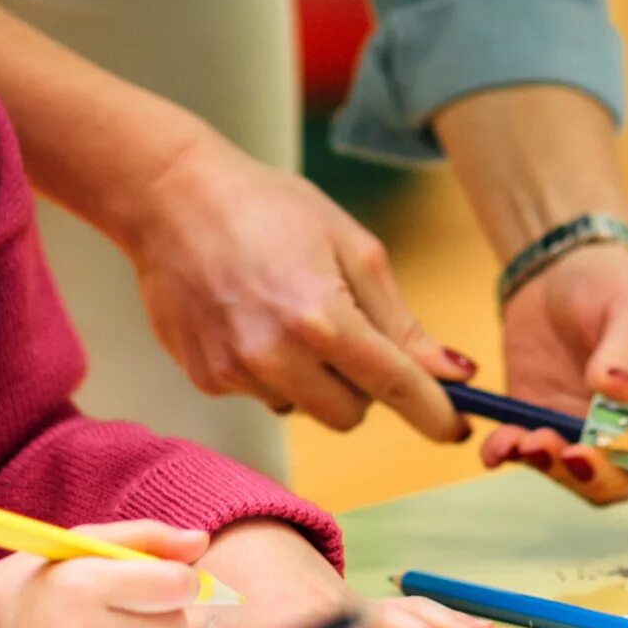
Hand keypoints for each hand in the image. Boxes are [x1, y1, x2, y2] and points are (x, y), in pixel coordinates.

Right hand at [121, 129, 470, 440]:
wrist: (170, 197)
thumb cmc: (267, 207)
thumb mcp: (351, 246)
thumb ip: (401, 320)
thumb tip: (453, 372)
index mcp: (322, 317)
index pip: (395, 387)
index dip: (433, 414)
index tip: (456, 430)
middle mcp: (275, 356)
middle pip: (350, 415)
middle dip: (363, 386)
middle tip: (349, 334)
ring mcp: (234, 372)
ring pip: (304, 408)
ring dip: (312, 379)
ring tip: (287, 313)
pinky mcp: (205, 378)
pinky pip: (261, 393)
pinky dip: (269, 369)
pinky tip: (250, 318)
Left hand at [189, 520, 497, 627]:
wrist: (240, 549)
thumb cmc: (220, 595)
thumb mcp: (197, 616)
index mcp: (291, 612)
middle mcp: (331, 605)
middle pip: (382, 624)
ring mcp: (354, 604)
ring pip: (407, 613)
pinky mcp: (367, 608)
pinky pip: (413, 610)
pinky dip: (449, 619)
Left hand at [487, 245, 627, 505]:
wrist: (561, 278)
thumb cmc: (618, 291)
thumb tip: (617, 391)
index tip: (597, 444)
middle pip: (618, 482)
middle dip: (584, 473)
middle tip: (553, 446)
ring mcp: (590, 442)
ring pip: (573, 478)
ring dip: (548, 466)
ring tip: (523, 440)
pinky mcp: (546, 433)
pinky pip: (528, 457)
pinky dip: (512, 455)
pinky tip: (498, 445)